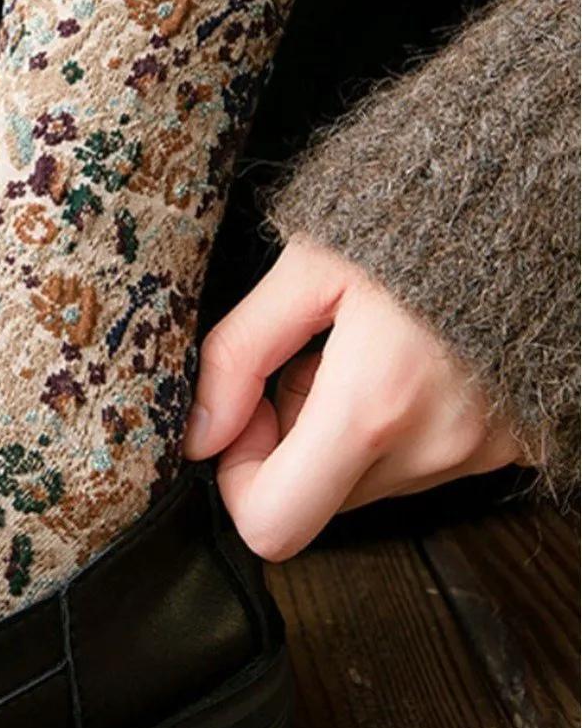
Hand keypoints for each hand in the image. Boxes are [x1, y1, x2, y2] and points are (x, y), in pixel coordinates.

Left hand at [182, 234, 526, 560]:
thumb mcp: (308, 266)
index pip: (275, 524)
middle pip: (317, 500)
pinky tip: (408, 362)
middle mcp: (432, 446)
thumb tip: (199, 435)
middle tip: (307, 363)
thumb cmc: (421, 218)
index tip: (247, 416)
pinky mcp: (509, 446)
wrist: (528, 202)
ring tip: (367, 351)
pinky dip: (397, 427)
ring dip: (345, 429)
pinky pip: (421, 464)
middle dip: (292, 441)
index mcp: (373, 405)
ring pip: (366, 481)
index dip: (238, 478)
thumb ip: (239, 354)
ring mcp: (477, 453)